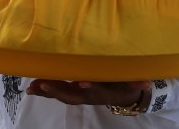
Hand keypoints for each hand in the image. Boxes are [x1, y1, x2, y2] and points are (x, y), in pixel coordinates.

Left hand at [26, 79, 150, 107]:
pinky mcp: (75, 92)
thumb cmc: (127, 82)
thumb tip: (146, 84)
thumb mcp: (133, 82)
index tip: (82, 83)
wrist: (125, 94)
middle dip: (59, 91)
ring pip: (63, 96)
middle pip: (74, 96)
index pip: (97, 90)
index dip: (90, 87)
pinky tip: (32, 86)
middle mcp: (91, 95)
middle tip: (44, 84)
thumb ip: (138, 82)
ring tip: (32, 87)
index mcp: (105, 91)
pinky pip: (59, 92)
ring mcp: (82, 95)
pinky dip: (45, 90)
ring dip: (47, 92)